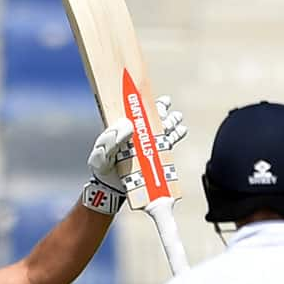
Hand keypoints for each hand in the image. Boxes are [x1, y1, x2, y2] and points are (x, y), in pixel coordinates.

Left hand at [82, 96, 188, 214]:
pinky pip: (167, 144)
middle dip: (159, 109)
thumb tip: (128, 125)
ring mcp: (145, 146)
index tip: (146, 93)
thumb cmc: (103, 170)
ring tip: (177, 116)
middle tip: (166, 102)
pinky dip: (175, 136)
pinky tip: (182, 130)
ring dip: (170, 121)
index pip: (133, 112)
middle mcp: (135, 136)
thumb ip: (111, 140)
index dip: (141, 102)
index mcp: (121, 130)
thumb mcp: (101, 153)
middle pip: (149, 118)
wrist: (109, 190)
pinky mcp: (154, 157)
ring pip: (160, 129)